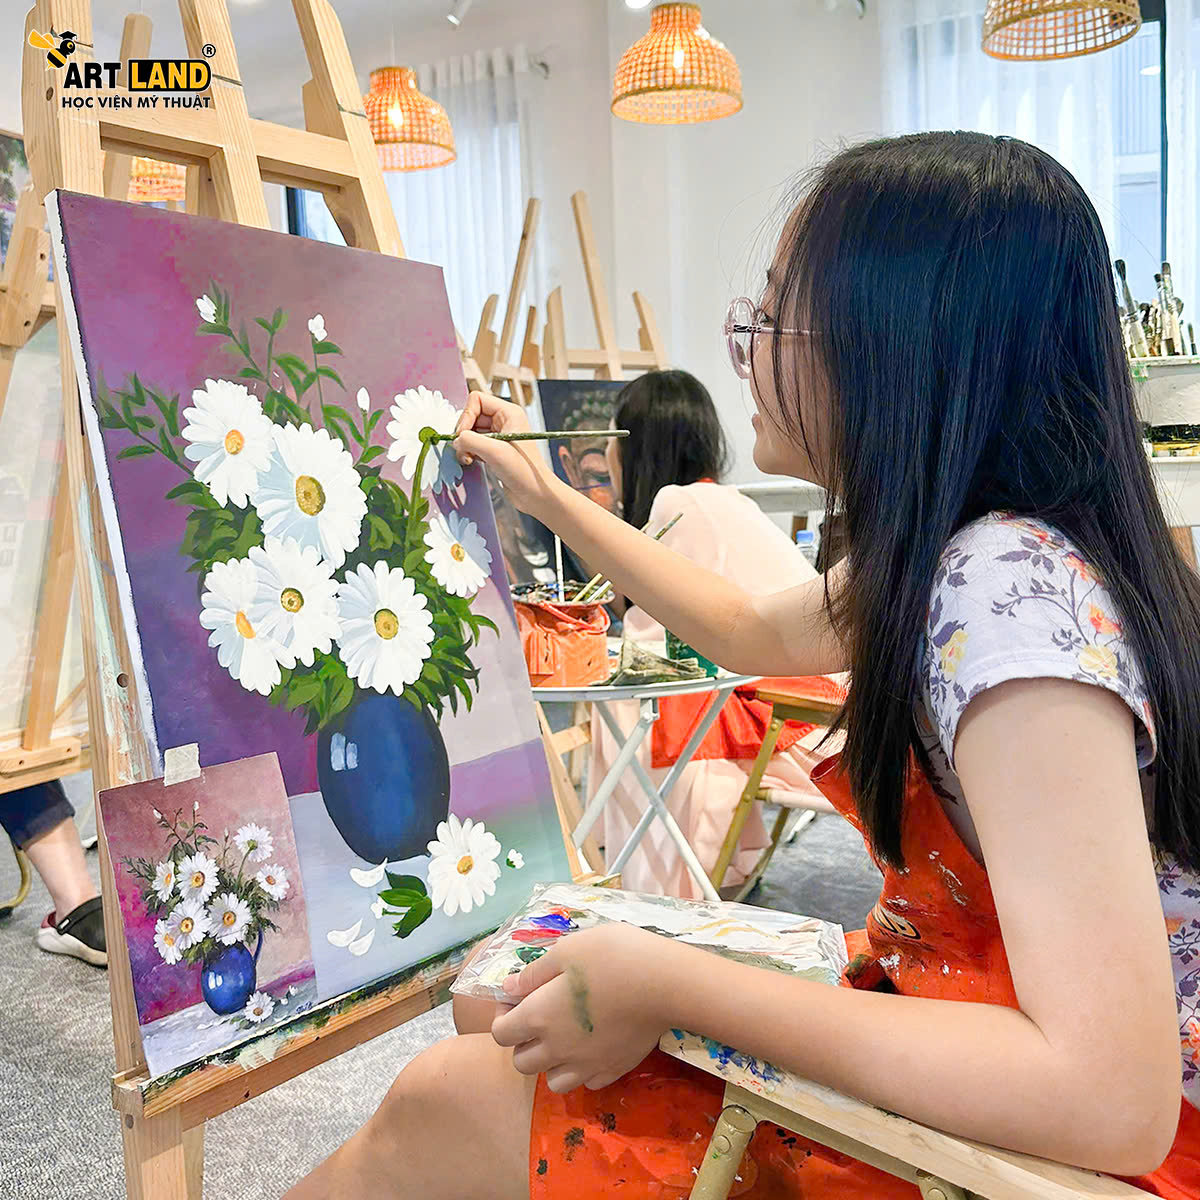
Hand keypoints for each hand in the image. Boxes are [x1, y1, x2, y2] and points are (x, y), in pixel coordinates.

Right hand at [454, 391, 563, 518]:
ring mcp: (499, 436)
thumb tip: (456, 440)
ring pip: (471, 431)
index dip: (466, 416)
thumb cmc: (524, 471)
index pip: (477, 400)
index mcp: (509, 413)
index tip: (463, 435)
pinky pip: (474, 444)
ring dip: (465, 445)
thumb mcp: (494, 452)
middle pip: (471, 416)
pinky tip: (472, 462)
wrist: (535, 495)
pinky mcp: (495, 450)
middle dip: (464, 433)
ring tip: (469, 458)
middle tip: (465, 450)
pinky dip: (469, 452)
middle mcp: (504, 421)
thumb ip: (470, 440)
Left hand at [491, 924, 677, 1092]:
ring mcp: (586, 1065)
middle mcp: (557, 1049)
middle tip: (540, 1015)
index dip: (503, 1014)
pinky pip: (586, 1081)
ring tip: (565, 1035)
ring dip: (550, 1062)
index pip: (500, 1034)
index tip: (518, 997)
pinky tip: (593, 1044)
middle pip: (521, 1062)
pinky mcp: (613, 1070)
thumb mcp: (567, 950)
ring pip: (552, 1081)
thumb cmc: (612, 956)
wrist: (664, 983)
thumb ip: (534, 973)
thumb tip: (508, 989)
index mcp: (539, 1017)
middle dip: (523, 1041)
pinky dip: (582, 1069)